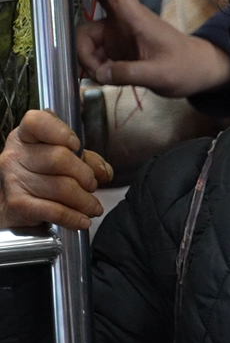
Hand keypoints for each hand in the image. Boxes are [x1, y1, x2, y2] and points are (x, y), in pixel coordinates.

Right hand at [0, 110, 112, 229]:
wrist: (13, 204)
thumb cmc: (43, 175)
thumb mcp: (66, 159)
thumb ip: (88, 159)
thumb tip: (104, 172)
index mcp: (27, 136)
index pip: (36, 122)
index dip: (59, 131)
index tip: (76, 145)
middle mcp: (16, 155)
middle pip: (59, 158)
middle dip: (85, 175)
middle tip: (92, 185)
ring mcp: (14, 179)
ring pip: (61, 187)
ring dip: (85, 200)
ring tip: (92, 206)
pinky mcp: (18, 204)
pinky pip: (54, 210)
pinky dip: (74, 217)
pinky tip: (83, 220)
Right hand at [76, 0, 229, 96]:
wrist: (198, 71)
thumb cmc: (185, 67)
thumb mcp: (160, 74)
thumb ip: (130, 73)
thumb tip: (100, 74)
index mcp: (136, 18)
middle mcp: (122, 22)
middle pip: (85, 20)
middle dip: (80, 44)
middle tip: (93, 68)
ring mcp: (116, 35)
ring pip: (86, 41)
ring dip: (88, 60)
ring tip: (104, 78)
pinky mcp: (115, 49)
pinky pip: (93, 54)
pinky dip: (94, 67)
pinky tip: (107, 78)